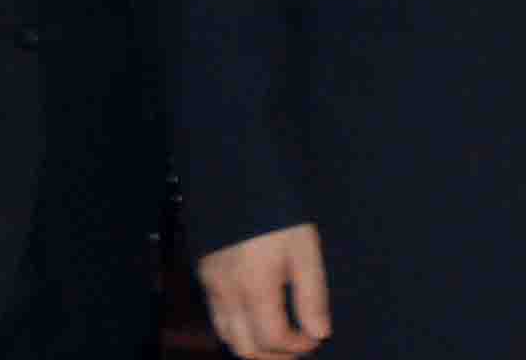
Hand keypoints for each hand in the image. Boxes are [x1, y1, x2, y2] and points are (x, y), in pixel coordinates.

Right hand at [197, 223, 332, 359]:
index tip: (314, 340)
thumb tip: (319, 332)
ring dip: (254, 347)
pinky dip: (237, 330)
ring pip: (227, 336)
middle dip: (274, 357)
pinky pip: (218, 318)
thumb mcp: (305, 251)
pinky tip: (257, 322)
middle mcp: (228, 293)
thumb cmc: (279, 215)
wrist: (239, 182)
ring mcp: (212, 287)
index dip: (296, 347)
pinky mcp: (205, 277)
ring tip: (280, 342)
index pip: (273, 338)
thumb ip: (311, 295)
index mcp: (255, 287)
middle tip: (297, 351)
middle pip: (245, 347)